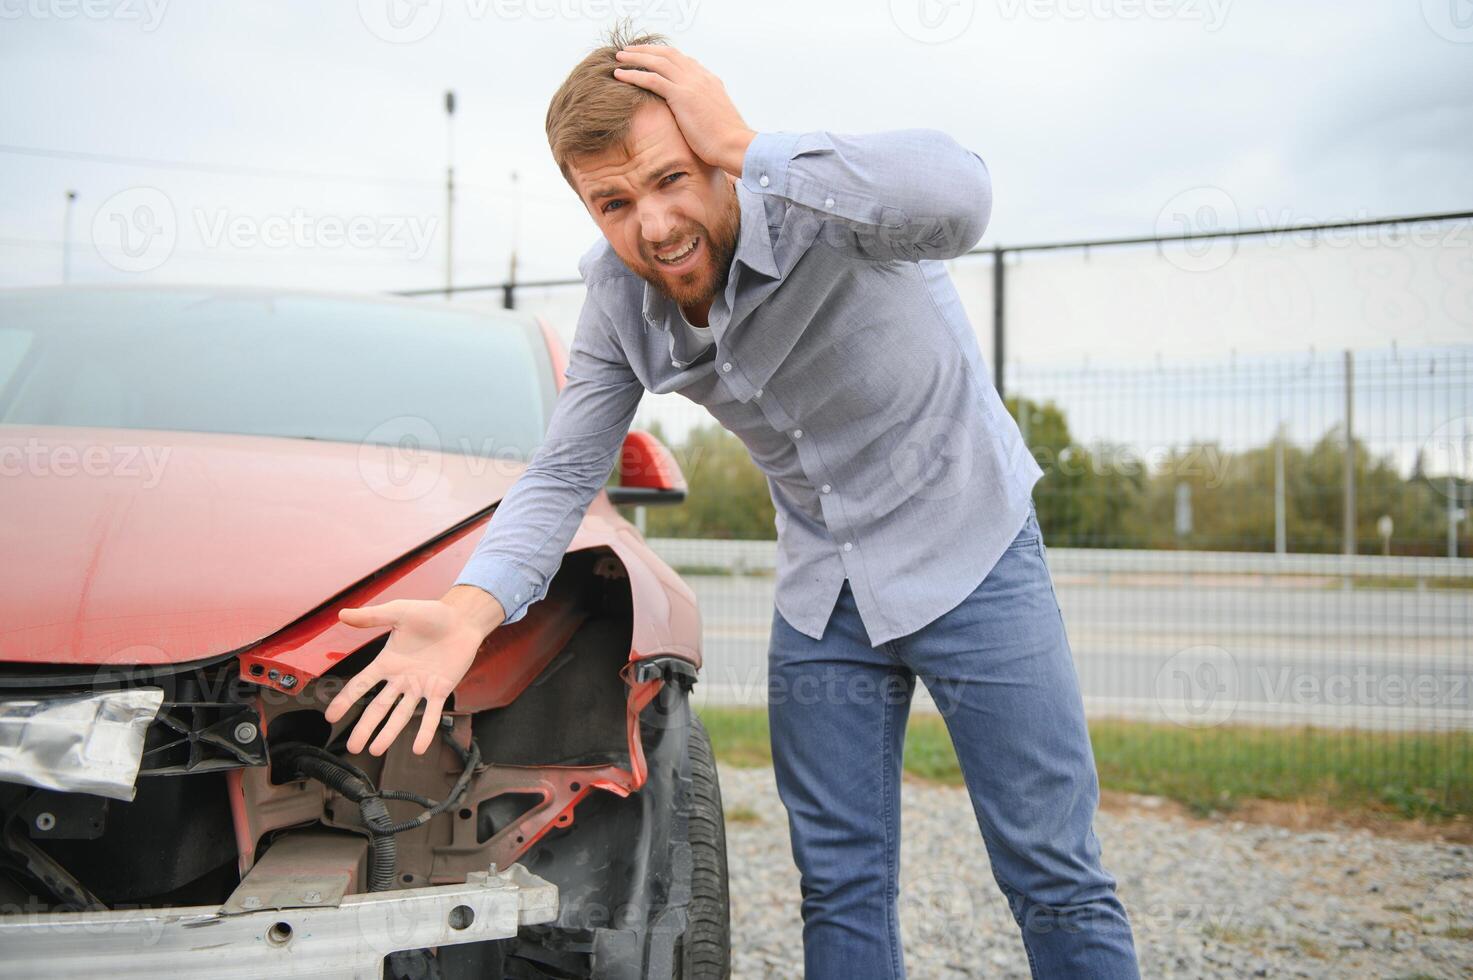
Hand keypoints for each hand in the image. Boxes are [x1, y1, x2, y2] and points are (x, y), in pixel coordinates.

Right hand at [322, 590, 503, 755]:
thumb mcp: (399, 612)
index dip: (346, 700)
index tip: (331, 717)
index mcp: (387, 662)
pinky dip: (426, 731)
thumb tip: (342, 614)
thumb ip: (372, 616)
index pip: (361, 685)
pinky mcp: (441, 689)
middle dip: (365, 727)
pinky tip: (418, 748)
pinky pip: (432, 714)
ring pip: (401, 714)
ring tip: (376, 750)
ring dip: (389, 733)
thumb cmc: (431, 614)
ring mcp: (420, 686)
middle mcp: (401, 679)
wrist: (462, 619)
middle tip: (352, 747)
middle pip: (378, 707)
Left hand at [614, 44, 755, 176]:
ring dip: (636, 57)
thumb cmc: (727, 140)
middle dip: (646, 50)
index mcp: (709, 80)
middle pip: (667, 54)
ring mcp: (690, 84)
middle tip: (630, 51)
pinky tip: (620, 74)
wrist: (735, 145)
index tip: (650, 57)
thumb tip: (695, 117)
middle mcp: (699, 76)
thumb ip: (704, 109)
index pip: (683, 60)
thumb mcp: (716, 118)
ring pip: (657, 61)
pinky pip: (652, 79)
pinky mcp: (681, 96)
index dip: (663, 56)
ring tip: (620, 57)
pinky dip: (633, 74)